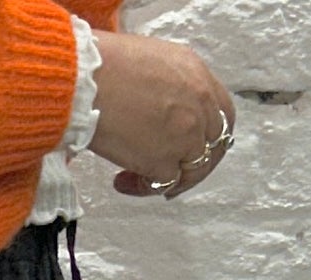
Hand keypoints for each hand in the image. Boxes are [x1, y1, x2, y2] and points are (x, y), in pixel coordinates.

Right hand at [88, 31, 235, 199]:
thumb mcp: (153, 60)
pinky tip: (122, 181)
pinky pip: (164, 185)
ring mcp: (185, 136)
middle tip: (174, 175)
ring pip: (191, 171)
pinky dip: (143, 188)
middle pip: (213, 146)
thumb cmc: (105, 65)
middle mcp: (199, 106)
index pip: (222, 113)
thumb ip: (170, 85)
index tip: (195, 147)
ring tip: (137, 178)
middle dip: (195, 164)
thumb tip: (162, 108)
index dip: (211, 135)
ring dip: (170, 180)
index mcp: (198, 76)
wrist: (87, 80)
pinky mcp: (164, 161)